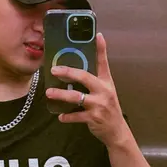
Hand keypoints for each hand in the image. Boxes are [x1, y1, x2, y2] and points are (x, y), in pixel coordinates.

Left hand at [46, 33, 128, 147]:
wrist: (116, 131)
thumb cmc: (108, 108)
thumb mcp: (106, 91)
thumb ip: (96, 78)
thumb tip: (81, 68)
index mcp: (106, 82)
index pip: (103, 62)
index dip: (101, 48)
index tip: (97, 35)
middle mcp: (103, 91)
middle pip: (84, 77)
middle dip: (68, 72)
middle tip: (54, 70)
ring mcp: (98, 105)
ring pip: (76, 97)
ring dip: (61, 95)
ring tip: (49, 93)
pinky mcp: (93, 118)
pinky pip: (76, 116)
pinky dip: (67, 117)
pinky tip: (60, 116)